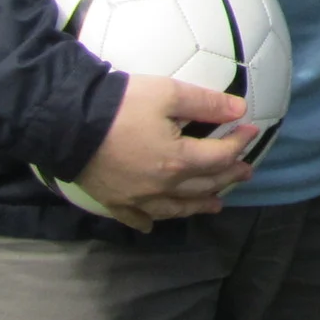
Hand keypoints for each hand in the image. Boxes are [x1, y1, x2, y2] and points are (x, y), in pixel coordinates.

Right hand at [72, 74, 255, 231]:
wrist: (68, 124)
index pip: (219, 156)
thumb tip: (239, 111)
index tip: (251, 130)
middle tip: (245, 173)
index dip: (239, 143)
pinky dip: (148, 221)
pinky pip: (135, 217)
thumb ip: (207, 103)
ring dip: (198, 205)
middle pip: (202, 185)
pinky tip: (152, 225)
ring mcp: (136, 198)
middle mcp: (162, 187)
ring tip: (215, 204)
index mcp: (179, 161)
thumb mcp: (169, 94)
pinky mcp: (113, 200)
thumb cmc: (122, 106)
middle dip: (227, 177)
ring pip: (175, 207)